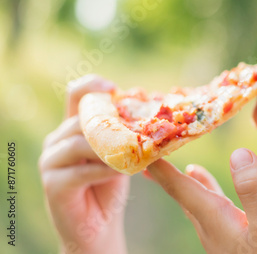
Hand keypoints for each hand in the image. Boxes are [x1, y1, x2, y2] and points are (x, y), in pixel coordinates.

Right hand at [39, 75, 129, 253]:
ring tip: (133, 154)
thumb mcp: (119, 152)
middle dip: (112, 124)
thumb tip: (152, 113)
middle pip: (82, 120)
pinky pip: (81, 170)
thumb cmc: (110, 184)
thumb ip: (123, 133)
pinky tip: (122, 171)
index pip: (76, 95)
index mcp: (72, 127)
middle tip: (138, 131)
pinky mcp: (53, 184)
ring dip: (110, 148)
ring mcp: (50, 161)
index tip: (113, 88)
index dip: (92, 86)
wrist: (98, 224)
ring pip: (80, 143)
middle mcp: (57, 139)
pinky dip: (104, 169)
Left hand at [147, 148, 256, 253]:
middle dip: (159, 167)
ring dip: (174, 174)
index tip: (139, 142)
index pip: (176, 185)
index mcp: (212, 216)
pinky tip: (198, 175)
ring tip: (161, 156)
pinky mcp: (226, 232)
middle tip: (141, 145)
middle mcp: (207, 222)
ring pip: (187, 195)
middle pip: (175, 190)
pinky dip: (198, 184)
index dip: (157, 164)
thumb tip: (238, 152)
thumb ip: (253, 189)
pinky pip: (203, 201)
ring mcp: (215, 229)